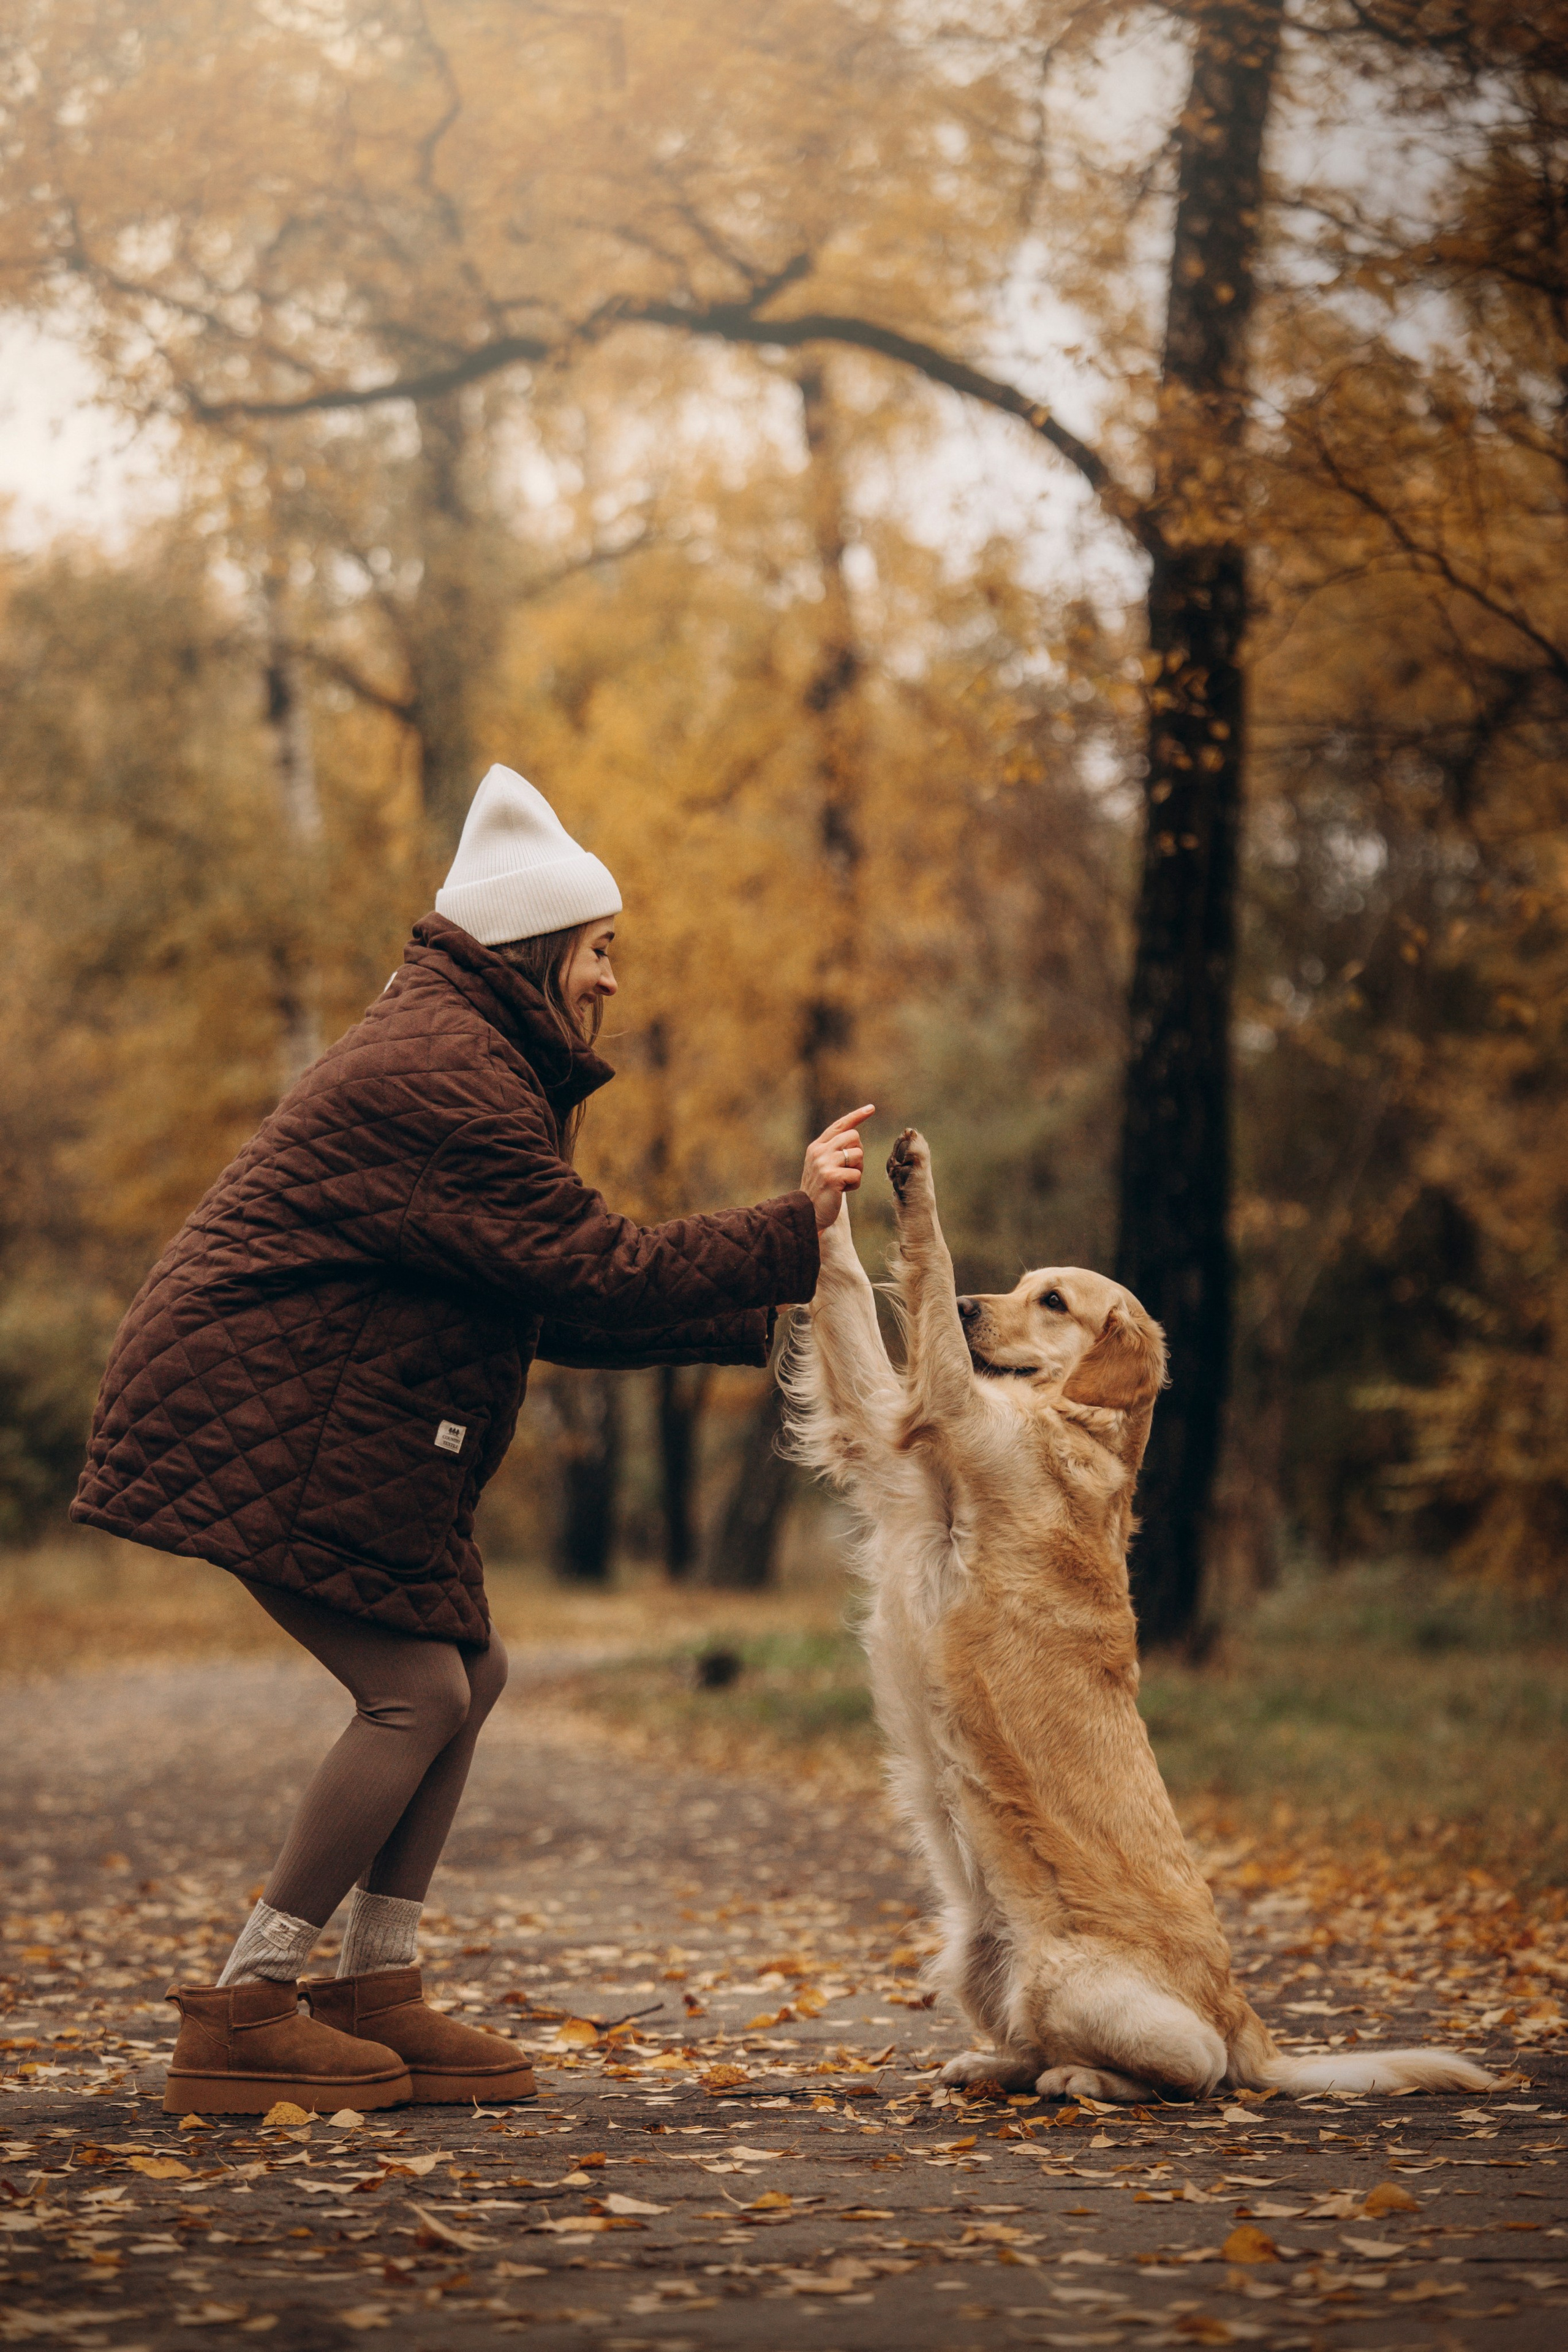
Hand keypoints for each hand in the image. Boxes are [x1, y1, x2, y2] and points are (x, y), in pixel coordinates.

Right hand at [802, 1105, 875, 1231]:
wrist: (806, 1214)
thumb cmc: (820, 1191)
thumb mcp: (822, 1165)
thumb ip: (833, 1150)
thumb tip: (854, 1137)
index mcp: (816, 1147)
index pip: (839, 1125)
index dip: (856, 1116)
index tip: (871, 1108)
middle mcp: (819, 1152)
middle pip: (854, 1137)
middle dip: (858, 1154)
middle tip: (848, 1169)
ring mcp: (824, 1164)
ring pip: (858, 1155)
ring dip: (857, 1171)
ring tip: (843, 1181)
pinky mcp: (831, 1177)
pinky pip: (857, 1175)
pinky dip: (854, 1185)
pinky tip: (842, 1191)